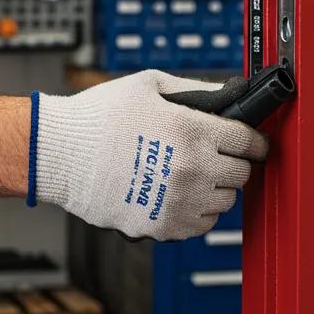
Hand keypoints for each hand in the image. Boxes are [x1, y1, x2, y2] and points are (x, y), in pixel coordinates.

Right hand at [32, 70, 266, 240]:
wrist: (59, 154)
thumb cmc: (98, 117)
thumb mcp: (149, 86)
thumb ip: (195, 90)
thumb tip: (227, 95)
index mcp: (193, 131)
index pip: (250, 142)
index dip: (254, 141)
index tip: (253, 144)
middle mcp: (192, 169)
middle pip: (242, 174)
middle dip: (232, 163)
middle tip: (215, 157)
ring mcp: (179, 201)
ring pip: (224, 202)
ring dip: (214, 189)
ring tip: (190, 176)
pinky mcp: (162, 226)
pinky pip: (201, 225)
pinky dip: (196, 213)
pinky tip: (178, 196)